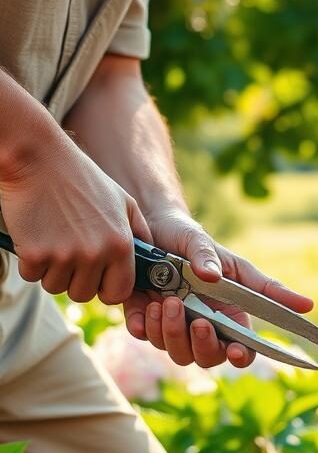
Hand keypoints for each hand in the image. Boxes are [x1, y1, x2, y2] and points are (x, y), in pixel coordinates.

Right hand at [0, 134, 150, 303]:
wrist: (38, 158)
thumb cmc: (82, 179)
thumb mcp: (124, 202)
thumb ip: (140, 233)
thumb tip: (151, 258)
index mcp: (121, 246)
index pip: (118, 293)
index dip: (107, 289)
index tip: (98, 279)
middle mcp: (96, 254)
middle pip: (84, 294)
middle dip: (76, 280)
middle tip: (69, 254)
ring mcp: (64, 256)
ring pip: (57, 287)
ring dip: (53, 272)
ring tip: (53, 242)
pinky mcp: (35, 254)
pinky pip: (33, 276)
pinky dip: (31, 263)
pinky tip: (35, 237)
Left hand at [123, 209, 313, 368]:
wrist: (150, 224)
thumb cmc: (195, 241)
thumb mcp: (232, 260)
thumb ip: (264, 284)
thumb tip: (306, 305)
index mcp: (228, 316)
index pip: (240, 351)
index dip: (240, 357)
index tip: (235, 351)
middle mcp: (201, 327)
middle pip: (207, 358)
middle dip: (201, 343)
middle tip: (197, 318)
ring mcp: (172, 326)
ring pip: (176, 352)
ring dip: (171, 331)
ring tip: (167, 302)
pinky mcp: (144, 320)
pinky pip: (145, 337)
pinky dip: (145, 325)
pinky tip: (148, 305)